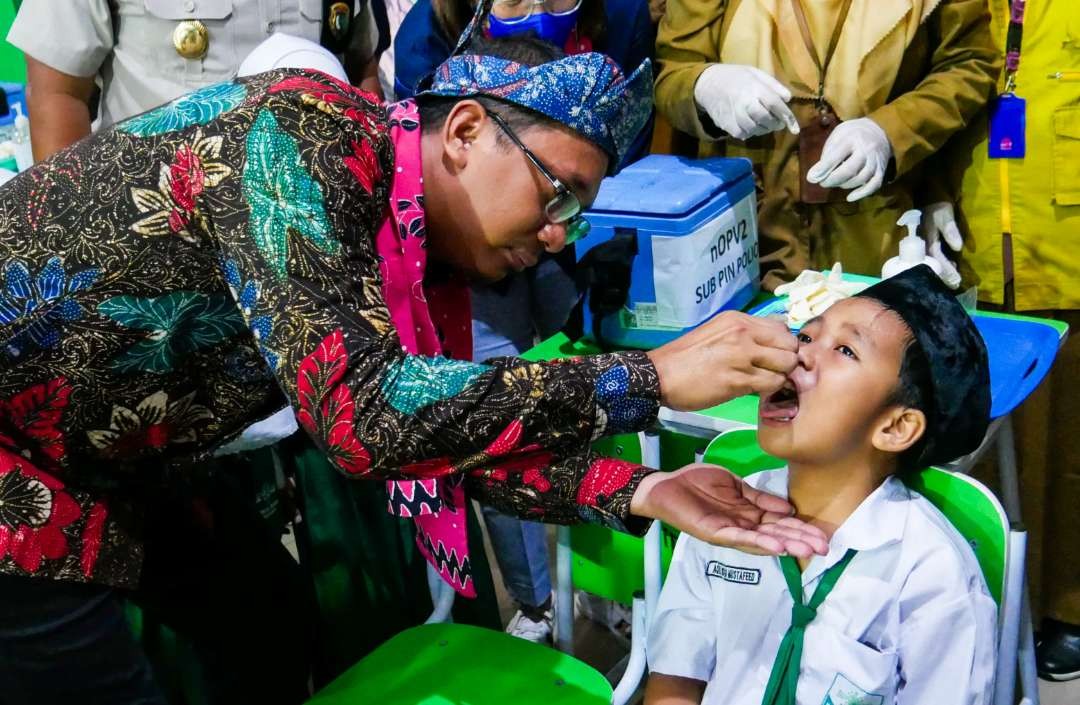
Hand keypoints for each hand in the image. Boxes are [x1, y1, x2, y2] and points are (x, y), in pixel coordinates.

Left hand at [630, 464, 829, 557]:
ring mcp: (729, 531)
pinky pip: (739, 538)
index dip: (800, 528)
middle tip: (825, 548)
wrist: (667, 485)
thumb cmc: (697, 483)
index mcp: (748, 514)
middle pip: (777, 534)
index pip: (780, 523)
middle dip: (800, 540)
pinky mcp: (714, 533)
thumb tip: (788, 508)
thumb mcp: (735, 486)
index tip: (823, 534)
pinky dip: (758, 542)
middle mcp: (743, 526)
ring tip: (806, 550)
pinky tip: (775, 545)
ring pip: (762, 540)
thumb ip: (759, 497)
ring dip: (785, 545)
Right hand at [647, 311, 796, 410]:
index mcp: (737, 320)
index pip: (781, 327)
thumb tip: (773, 341)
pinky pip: (772, 383)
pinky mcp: (738, 380)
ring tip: (763, 381)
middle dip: (786, 360)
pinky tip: (755, 390)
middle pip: (789, 345)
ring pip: (786, 365)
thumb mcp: (716, 332)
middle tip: (773, 371)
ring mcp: (742, 356)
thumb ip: (744, 334)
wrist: (659, 376)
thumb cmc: (686, 357)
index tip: (773, 356)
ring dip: (779, 376)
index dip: (782, 344)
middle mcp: (743, 333)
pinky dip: (770, 389)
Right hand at [693, 64, 800, 140]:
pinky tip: (750, 125)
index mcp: (754, 87)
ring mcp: (734, 114)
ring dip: (763, 129)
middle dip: (775, 124)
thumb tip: (788, 98)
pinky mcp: (726, 124)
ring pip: (755, 129)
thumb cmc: (736, 77)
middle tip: (777, 122)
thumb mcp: (755, 73)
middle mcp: (744, 101)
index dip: (787, 117)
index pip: (775, 104)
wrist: (708, 84)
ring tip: (763, 122)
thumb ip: (773, 85)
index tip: (795, 128)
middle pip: (765, 119)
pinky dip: (750, 132)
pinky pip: (743, 134)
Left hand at [806, 118, 891, 201]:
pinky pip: (874, 185)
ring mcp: (876, 160)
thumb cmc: (850, 135)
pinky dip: (862, 193)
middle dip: (833, 180)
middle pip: (850, 170)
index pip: (836, 156)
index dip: (823, 169)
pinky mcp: (881, 170)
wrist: (877, 130)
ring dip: (845, 185)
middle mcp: (867, 149)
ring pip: (861, 179)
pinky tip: (849, 197)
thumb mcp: (837, 136)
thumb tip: (815, 175)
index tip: (811, 178)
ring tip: (835, 182)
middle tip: (822, 183)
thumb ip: (827, 154)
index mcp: (852, 139)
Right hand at [920, 201, 962, 288]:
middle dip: (942, 274)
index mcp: (925, 239)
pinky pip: (932, 256)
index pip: (935, 258)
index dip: (945, 269)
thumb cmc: (937, 204)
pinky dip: (941, 262)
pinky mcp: (926, 241)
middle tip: (954, 284)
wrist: (927, 193)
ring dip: (941, 270)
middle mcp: (921, 243)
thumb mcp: (945, 215)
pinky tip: (950, 264)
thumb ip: (950, 230)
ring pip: (930, 261)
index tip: (956, 279)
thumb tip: (958, 247)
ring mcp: (922, 243)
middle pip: (930, 264)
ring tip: (953, 277)